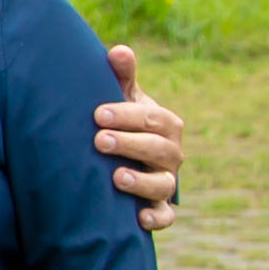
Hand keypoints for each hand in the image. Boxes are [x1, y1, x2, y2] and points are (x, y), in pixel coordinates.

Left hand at [96, 47, 183, 233]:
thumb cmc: (120, 121)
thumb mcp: (122, 97)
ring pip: (164, 184)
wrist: (121, 157)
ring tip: (117, 177)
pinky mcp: (160, 208)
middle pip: (160, 149)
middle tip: (99, 140)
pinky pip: (166, 217)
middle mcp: (170, 154)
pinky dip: (156, 219)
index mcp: (164, 124)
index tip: (97, 114)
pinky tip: (138, 219)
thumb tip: (118, 50)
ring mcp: (166, 181)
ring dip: (142, 181)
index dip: (128, 115)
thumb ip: (121, 75)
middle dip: (130, 144)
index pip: (154, 118)